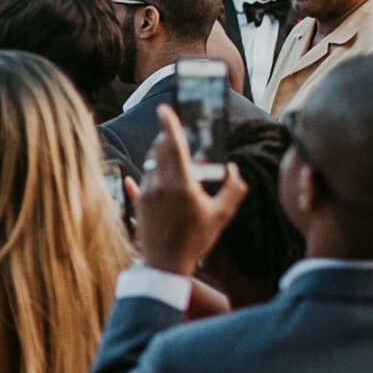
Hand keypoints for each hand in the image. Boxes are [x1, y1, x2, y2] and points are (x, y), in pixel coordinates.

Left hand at [134, 105, 250, 276]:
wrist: (165, 264)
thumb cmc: (196, 240)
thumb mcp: (221, 215)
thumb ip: (233, 189)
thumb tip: (233, 169)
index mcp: (182, 184)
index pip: (173, 145)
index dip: (169, 124)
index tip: (165, 108)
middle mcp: (160, 184)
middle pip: (160, 150)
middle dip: (168, 140)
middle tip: (179, 138)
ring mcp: (147, 193)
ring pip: (152, 164)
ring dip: (162, 159)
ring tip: (178, 168)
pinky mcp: (139, 203)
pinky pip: (141, 181)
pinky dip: (150, 176)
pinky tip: (143, 178)